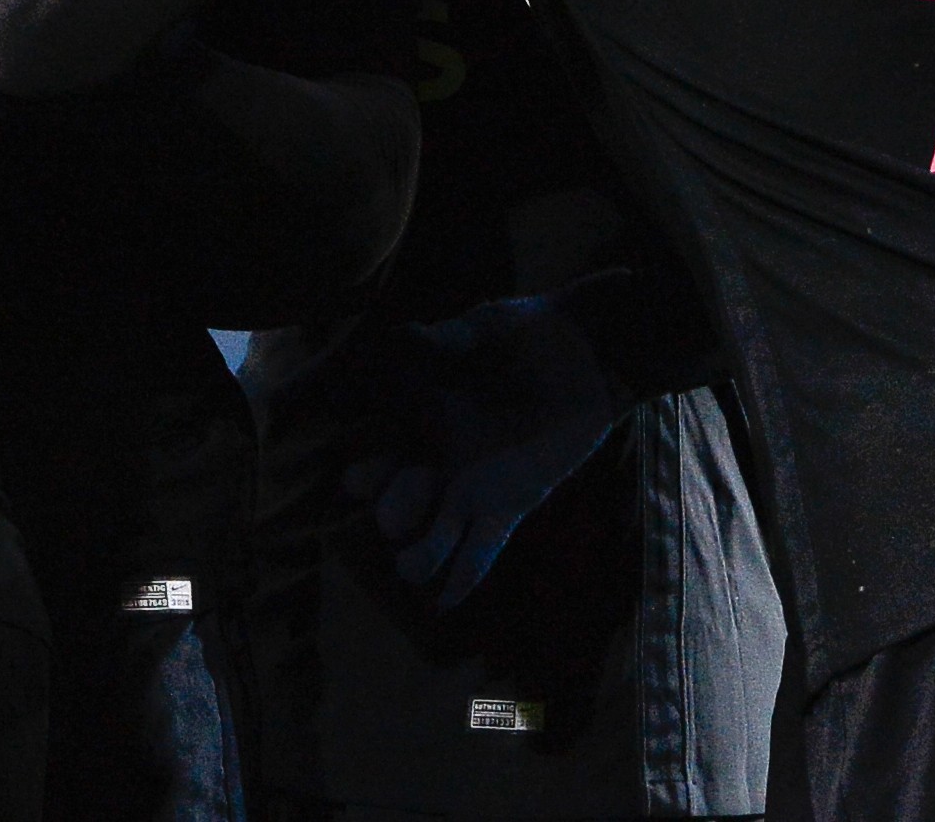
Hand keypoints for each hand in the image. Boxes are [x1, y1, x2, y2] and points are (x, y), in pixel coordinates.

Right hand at [340, 291, 630, 609]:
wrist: (585, 355)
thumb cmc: (526, 334)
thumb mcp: (477, 332)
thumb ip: (440, 343)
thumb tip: (398, 337)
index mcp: (418, 416)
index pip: (373, 451)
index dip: (359, 474)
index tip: (350, 483)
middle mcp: (436, 458)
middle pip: (395, 504)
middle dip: (390, 514)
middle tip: (391, 518)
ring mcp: (470, 488)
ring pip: (432, 539)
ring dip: (419, 557)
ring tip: (412, 566)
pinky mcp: (508, 506)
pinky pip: (480, 550)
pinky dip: (462, 576)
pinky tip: (444, 602)